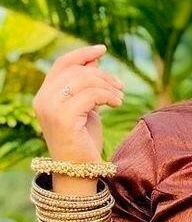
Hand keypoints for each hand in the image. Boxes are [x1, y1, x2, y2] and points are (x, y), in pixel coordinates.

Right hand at [32, 44, 124, 163]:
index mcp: (44, 96)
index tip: (103, 49)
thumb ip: (87, 85)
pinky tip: (117, 104)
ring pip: (84, 80)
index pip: (61, 64)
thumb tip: (95, 59)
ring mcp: (51, 109)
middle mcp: (43, 100)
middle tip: (120, 86)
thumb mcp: (87, 107)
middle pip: (76, 71)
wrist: (80, 171)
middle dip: (102, 75)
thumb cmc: (84, 141)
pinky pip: (91, 95)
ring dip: (107, 86)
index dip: (82, 54)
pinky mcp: (64, 118)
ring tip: (120, 98)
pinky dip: (108, 96)